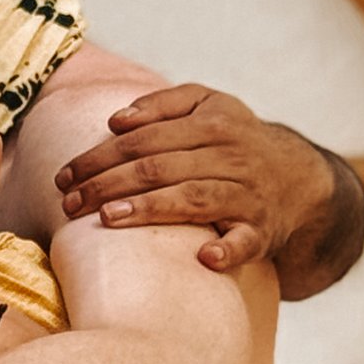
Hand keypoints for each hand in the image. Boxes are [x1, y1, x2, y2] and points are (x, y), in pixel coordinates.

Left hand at [53, 86, 350, 288]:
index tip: (64, 176)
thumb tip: (117, 120)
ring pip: (195, 198)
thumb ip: (164, 104)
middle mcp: (233, 156)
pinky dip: (228, 250)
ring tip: (108, 218)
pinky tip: (203, 258)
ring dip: (150, 208)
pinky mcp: (262, 230)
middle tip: (69, 203)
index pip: (146, 139)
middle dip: (109, 184)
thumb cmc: (234, 141)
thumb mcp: (209, 107)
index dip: (101, 156)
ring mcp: (248, 194)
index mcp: (214, 124)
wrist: (299, 180)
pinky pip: (246, 241)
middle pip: (161, 168)